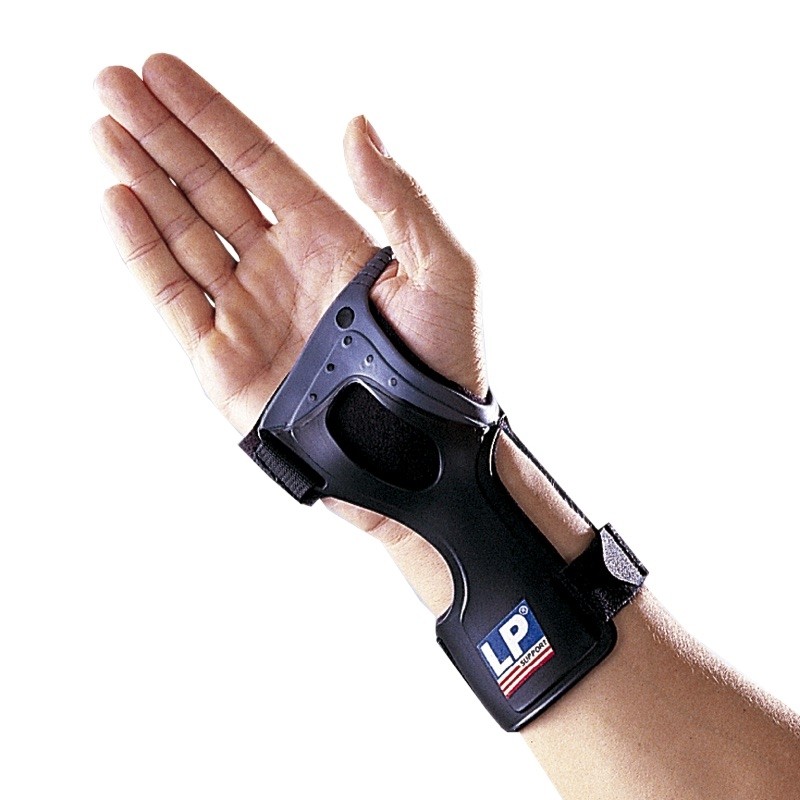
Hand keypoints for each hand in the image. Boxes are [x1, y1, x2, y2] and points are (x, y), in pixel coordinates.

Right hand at [93, 54, 501, 613]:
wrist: (419, 455)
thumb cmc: (444, 366)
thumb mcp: (442, 273)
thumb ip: (400, 200)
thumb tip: (357, 125)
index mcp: (327, 241)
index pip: (256, 162)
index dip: (209, 116)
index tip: (163, 72)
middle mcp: (280, 269)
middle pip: (208, 186)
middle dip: (160, 133)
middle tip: (113, 81)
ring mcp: (247, 313)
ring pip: (182, 232)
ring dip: (142, 179)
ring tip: (104, 128)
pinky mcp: (222, 362)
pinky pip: (172, 297)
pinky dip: (142, 250)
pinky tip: (118, 200)